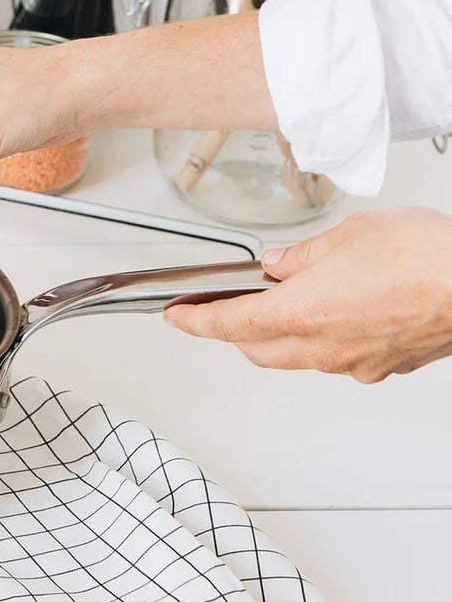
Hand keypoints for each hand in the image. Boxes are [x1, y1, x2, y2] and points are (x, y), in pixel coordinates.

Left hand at [165, 209, 451, 381]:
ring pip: (299, 356)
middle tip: (221, 306)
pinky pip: (339, 357)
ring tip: (282, 299)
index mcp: (302, 313)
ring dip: (280, 334)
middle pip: (258, 349)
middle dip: (233, 330)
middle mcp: (326, 347)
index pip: (229, 323)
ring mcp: (358, 361)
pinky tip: (334, 310)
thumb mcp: (346, 236)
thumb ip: (303, 256)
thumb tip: (280, 265)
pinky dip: (323, 337)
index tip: (177, 316)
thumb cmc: (425, 259)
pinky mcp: (387, 364)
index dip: (195, 320)